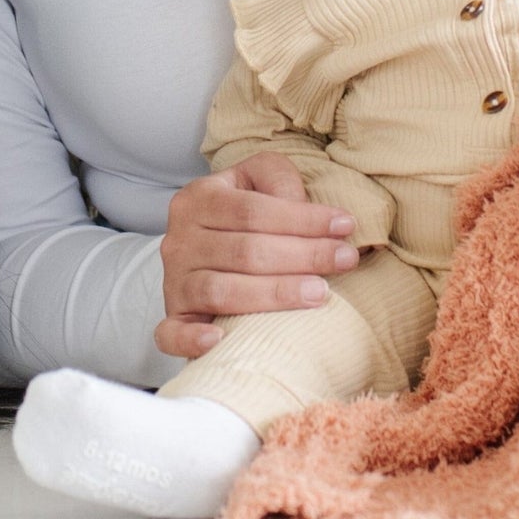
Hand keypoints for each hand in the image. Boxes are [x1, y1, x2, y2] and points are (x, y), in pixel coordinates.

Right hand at [156, 152, 358, 359]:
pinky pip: (172, 332)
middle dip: (302, 255)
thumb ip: (277, 178)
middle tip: (345, 259)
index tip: (345, 225)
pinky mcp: (174, 316)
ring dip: (273, 295)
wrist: (203, 242)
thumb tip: (299, 204)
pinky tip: (220, 339)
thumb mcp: (256, 179)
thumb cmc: (243, 212)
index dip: (302, 219)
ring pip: (220, 291)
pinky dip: (192, 340)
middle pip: (244, 250)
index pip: (253, 210)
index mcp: (200, 198)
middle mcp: (180, 239)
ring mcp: (174, 281)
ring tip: (320, 293)